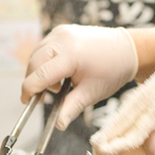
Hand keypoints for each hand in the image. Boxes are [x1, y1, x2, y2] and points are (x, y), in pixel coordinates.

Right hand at [22, 25, 137, 128]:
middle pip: (34, 63)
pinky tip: (59, 72)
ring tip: (58, 85)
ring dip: (39, 71)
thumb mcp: (92, 92)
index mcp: (71, 55)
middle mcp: (62, 39)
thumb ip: (72, 107)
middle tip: (45, 97)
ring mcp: (61, 32)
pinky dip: (45, 61)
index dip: (29, 90)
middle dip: (34, 81)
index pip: (40, 75)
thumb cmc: (113, 71)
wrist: (128, 49)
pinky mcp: (61, 30)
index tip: (27, 102)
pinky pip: (44, 47)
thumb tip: (58, 124)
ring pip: (36, 54)